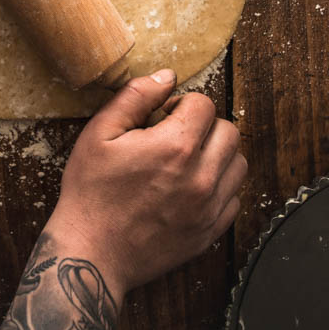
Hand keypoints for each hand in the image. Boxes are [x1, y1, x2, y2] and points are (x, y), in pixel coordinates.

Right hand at [44, 70, 246, 303]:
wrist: (91, 253)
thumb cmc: (91, 191)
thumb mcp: (100, 132)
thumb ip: (136, 96)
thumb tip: (167, 76)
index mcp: (175, 146)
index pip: (205, 104)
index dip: (181, 104)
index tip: (163, 117)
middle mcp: (200, 176)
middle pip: (229, 131)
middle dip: (204, 125)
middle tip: (176, 135)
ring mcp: (208, 208)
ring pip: (238, 163)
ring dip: (217, 154)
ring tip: (187, 160)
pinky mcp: (209, 232)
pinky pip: (234, 198)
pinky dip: (218, 187)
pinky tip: (191, 187)